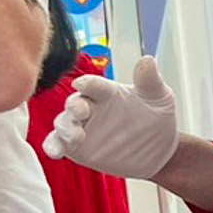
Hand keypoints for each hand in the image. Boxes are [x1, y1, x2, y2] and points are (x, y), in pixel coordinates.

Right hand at [44, 55, 179, 178]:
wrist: (157, 151)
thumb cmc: (157, 119)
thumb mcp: (159, 97)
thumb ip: (150, 80)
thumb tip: (148, 60)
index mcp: (107, 92)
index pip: (94, 85)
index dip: (87, 84)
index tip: (81, 84)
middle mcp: (90, 107)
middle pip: (73, 103)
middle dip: (73, 107)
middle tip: (81, 112)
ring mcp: (81, 127)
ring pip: (62, 123)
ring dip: (64, 128)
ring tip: (76, 137)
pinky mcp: (75, 147)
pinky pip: (57, 143)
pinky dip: (53, 146)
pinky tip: (56, 152)